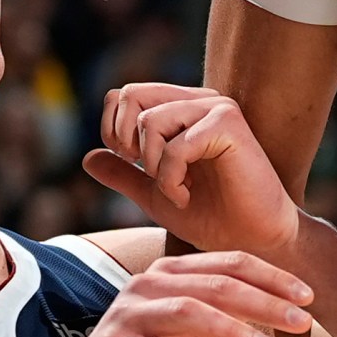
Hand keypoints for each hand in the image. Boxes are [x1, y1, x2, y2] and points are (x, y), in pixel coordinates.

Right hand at [61, 252, 312, 336]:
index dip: (271, 277)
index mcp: (167, 274)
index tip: (307, 296)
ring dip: (236, 330)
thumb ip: (220, 315)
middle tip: (303, 320)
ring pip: (191, 313)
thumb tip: (277, 309)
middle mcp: (146, 286)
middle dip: (265, 301)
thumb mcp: (185, 334)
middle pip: (216, 285)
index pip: (228, 265)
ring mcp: (128, 316)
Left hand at [86, 84, 302, 259]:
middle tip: (148, 174)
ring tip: (175, 191)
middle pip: (130, 94)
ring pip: (150, 120)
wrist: (250, 241)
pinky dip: (171, 179)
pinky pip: (176, 145)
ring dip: (153, 167)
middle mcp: (199, 101)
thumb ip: (124, 174)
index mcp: (182, 108)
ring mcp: (216, 108)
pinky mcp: (229, 125)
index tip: (135, 166)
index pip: (123, 95)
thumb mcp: (154, 195)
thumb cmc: (211, 218)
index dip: (114, 131)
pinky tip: (185, 198)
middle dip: (126, 141)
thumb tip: (87, 158)